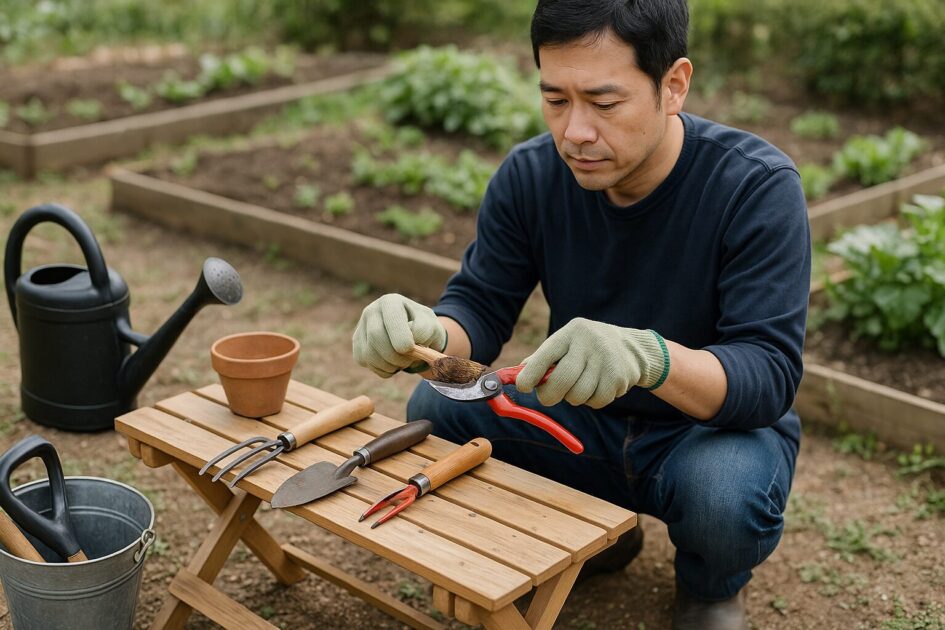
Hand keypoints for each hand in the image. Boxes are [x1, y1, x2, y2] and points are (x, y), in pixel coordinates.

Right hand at [352, 294, 446, 377]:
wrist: (414, 336)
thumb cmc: (423, 329)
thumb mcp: (431, 325)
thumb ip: (425, 330)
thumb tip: (411, 343)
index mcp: (391, 301)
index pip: (391, 319)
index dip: (400, 337)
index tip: (410, 349)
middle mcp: (371, 311)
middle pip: (376, 337)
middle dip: (395, 355)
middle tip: (410, 360)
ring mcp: (361, 328)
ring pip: (368, 353)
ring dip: (390, 365)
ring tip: (404, 362)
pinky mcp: (357, 344)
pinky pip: (365, 362)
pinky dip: (383, 370)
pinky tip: (394, 364)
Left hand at [515, 318, 667, 407]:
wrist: (631, 348)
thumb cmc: (585, 349)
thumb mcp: (564, 345)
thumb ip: (541, 360)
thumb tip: (515, 377)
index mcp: (569, 333)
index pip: (545, 355)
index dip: (531, 374)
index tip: (522, 387)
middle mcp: (588, 343)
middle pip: (560, 381)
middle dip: (549, 396)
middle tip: (548, 397)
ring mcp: (606, 360)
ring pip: (577, 396)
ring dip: (574, 398)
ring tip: (581, 385)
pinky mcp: (620, 377)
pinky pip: (596, 402)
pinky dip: (593, 401)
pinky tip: (598, 387)